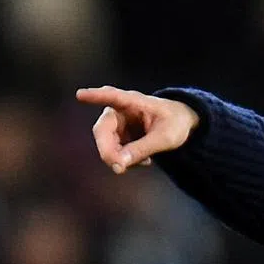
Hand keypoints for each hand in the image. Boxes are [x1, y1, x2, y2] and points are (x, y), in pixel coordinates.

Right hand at [75, 86, 199, 172]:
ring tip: (145, 161)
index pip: (112, 97)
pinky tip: (143, 160)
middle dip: (108, 151)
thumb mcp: (165, 138)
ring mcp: (118, 124)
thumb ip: (143, 149)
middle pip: (103, 131)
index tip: (80, 94)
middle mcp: (120, 111)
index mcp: (133, 102)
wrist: (183, 124)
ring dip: (121, 158)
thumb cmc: (175, 123)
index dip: (95, 96)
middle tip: (118, 169)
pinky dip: (126, 160)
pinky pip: (114, 152)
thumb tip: (119, 164)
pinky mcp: (119, 136)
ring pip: (107, 145)